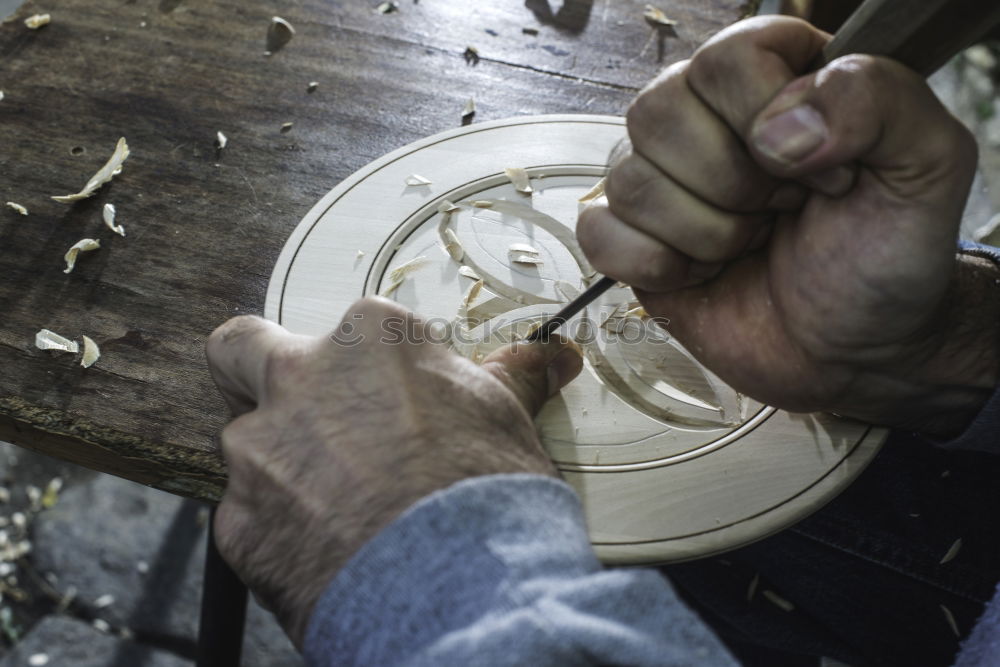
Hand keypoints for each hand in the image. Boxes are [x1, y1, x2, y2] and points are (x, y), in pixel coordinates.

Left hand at [205, 298, 582, 644]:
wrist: (455, 590)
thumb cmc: (486, 498)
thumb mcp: (506, 420)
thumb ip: (507, 378)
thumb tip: (548, 359)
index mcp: (369, 338)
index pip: (346, 330)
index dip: (363, 368)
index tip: (386, 398)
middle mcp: (299, 379)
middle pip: (240, 352)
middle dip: (250, 373)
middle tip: (300, 415)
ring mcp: (259, 449)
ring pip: (244, 443)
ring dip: (277, 465)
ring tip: (335, 507)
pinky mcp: (237, 520)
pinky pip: (246, 514)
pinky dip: (277, 528)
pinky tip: (326, 549)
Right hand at [578, 16, 999, 433]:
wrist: (854, 351)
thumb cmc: (887, 259)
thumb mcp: (927, 165)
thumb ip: (878, 102)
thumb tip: (776, 129)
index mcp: (773, 77)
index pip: (724, 60)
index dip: (765, 122)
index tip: (821, 172)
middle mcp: (705, 118)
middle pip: (656, 112)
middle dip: (730, 185)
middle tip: (779, 213)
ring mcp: (662, 181)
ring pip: (627, 180)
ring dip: (704, 234)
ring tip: (749, 246)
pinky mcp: (633, 240)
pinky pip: (598, 234)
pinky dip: (655, 266)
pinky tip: (700, 273)